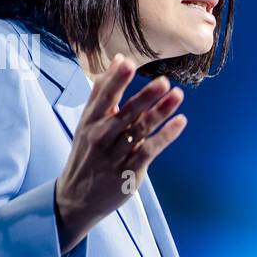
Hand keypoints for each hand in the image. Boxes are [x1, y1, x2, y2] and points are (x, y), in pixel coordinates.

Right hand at [54, 54, 185, 255]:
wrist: (77, 197)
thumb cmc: (87, 152)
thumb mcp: (87, 122)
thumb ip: (103, 91)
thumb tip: (120, 59)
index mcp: (90, 121)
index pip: (103, 97)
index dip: (116, 80)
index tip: (128, 63)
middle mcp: (101, 136)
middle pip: (124, 114)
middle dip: (144, 97)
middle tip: (163, 81)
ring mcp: (115, 155)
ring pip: (140, 130)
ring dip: (160, 113)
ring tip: (177, 95)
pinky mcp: (129, 170)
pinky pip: (150, 150)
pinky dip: (165, 136)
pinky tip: (180, 122)